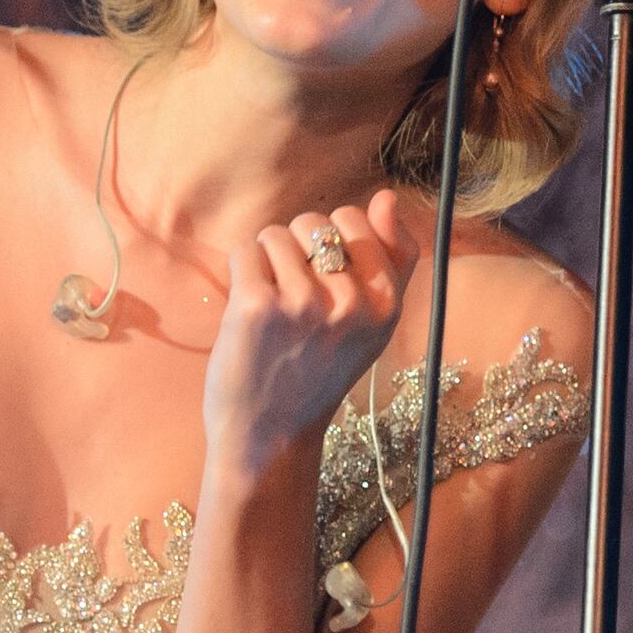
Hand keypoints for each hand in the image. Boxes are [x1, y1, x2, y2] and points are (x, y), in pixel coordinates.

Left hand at [207, 187, 411, 483]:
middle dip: (298, 248)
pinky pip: (246, 250)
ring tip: (271, 305)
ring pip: (277, 235)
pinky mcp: (257, 306)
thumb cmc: (318, 373)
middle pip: (316, 222)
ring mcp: (303, 304)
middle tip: (294, 298)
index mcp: (386, 305)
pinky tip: (249, 307)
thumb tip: (386, 198)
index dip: (332, 241)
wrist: (271, 434)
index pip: (360, 222)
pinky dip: (241, 271)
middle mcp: (351, 303)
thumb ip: (391, 262)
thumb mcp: (372, 325)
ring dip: (266, 262)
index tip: (324, 281)